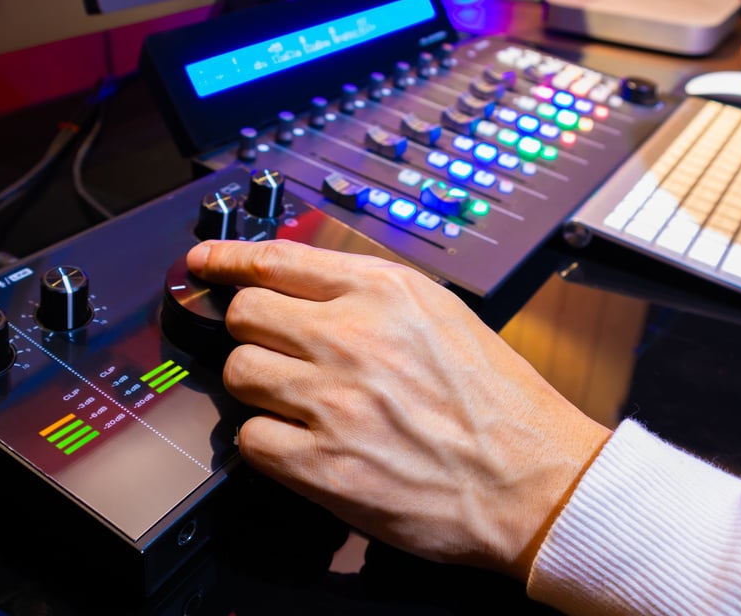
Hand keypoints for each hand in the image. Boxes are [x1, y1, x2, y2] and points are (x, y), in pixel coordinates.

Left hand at [186, 239, 610, 579]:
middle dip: (252, 331)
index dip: (229, 260)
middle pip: (245, 315)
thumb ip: (372, 295)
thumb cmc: (497, 402)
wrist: (535, 481)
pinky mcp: (323, 467)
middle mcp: (353, 338)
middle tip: (273, 350)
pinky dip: (267, 441)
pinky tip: (301, 443)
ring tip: (295, 401)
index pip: (278, 259)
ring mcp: (334, 403)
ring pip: (239, 373)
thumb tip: (303, 288)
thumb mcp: (442, 316)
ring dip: (257, 387)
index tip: (205, 265)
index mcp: (385, 292)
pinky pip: (251, 438)